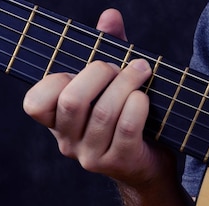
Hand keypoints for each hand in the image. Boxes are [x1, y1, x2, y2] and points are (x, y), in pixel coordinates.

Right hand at [22, 9, 171, 187]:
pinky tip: (145, 97)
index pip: (35, 104)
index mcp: (59, 123)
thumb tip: (110, 15)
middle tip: (120, 66)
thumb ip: (107, 50)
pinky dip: (138, 105)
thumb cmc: (128, 118)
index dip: (58, 80)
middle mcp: (69, 143)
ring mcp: (93, 156)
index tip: (85, 71)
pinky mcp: (119, 162)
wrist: (151, 165)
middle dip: (99, 73)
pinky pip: (127, 127)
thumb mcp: (114, 84)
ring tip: (142, 71)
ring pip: (104, 112)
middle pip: (72, 101)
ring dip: (127, 84)